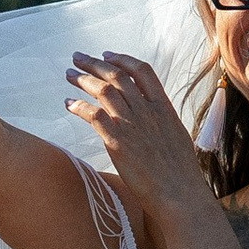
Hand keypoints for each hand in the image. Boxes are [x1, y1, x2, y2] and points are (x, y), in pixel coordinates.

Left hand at [63, 50, 211, 231]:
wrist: (178, 194)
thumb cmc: (180, 172)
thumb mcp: (176, 136)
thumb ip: (161, 121)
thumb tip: (153, 115)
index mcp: (163, 107)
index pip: (142, 71)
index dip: (122, 60)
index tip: (107, 54)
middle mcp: (147, 111)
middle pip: (117, 76)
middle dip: (95, 63)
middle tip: (78, 57)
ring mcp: (132, 125)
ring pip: (104, 90)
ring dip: (83, 80)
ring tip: (69, 74)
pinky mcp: (117, 142)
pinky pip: (94, 115)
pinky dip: (79, 106)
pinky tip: (68, 104)